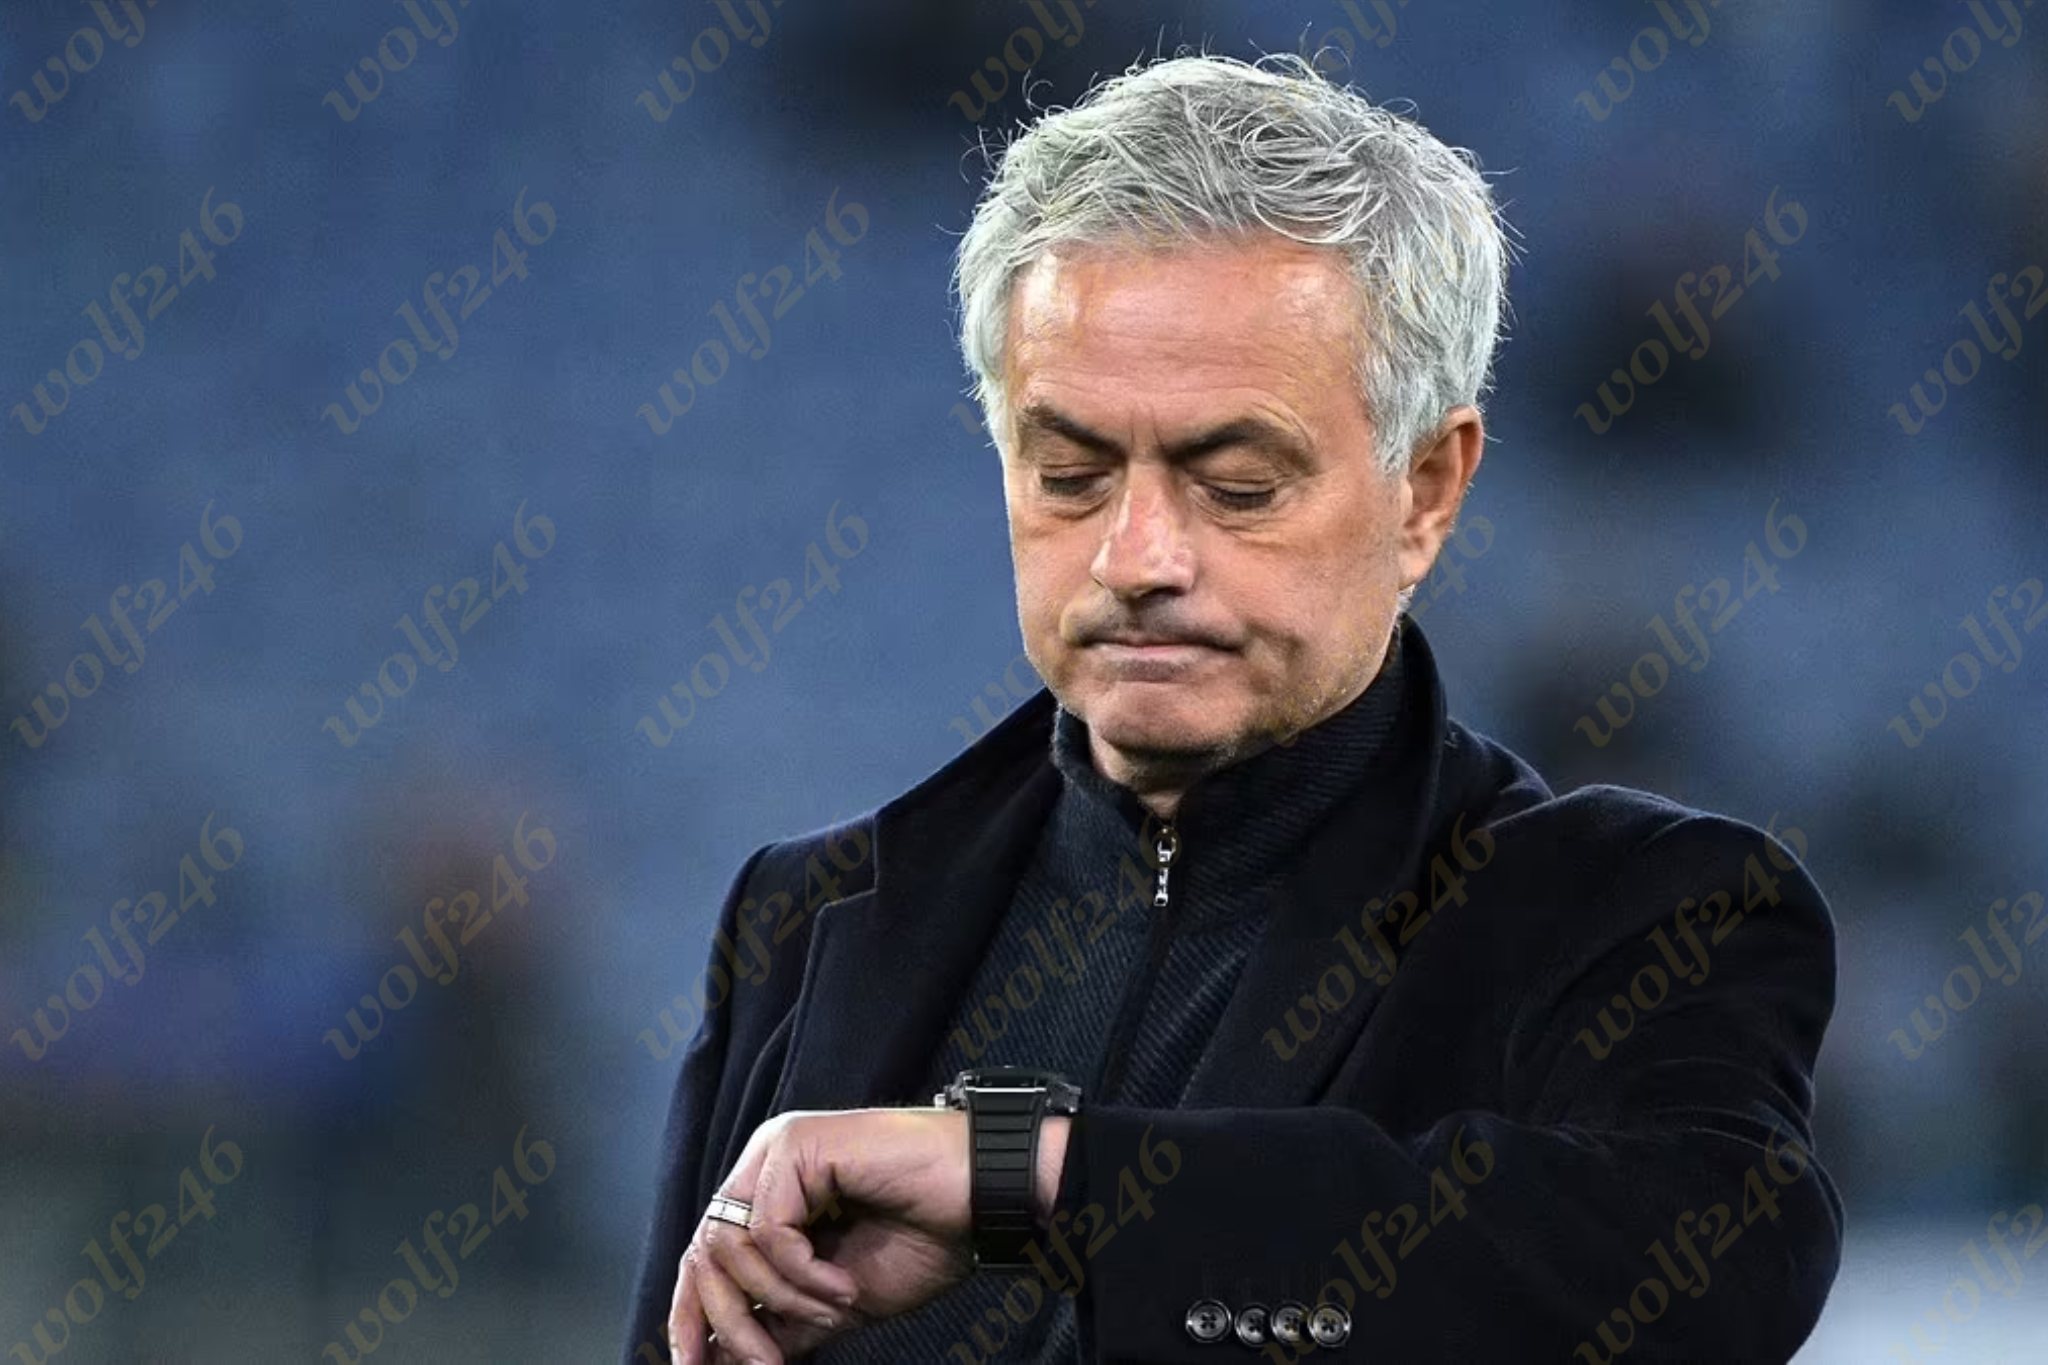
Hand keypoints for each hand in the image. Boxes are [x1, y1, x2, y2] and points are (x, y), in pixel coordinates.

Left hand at [667, 1108, 1070, 1364]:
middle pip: (705, 1251)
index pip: (705, 1255)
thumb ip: (784, 1321)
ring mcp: (779, 1148)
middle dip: (727, 1320)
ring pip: (731, 1243)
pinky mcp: (799, 1145)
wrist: (983, 1200)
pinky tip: (845, 1285)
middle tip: (766, 1363)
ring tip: (835, 1308)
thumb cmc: (926, 1237)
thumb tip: (728, 1362)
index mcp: (773, 1193)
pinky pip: (770, 1230)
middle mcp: (766, 1164)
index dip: (691, 1317)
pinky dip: (804, 1273)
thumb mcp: (839, 1300)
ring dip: (783, 1297)